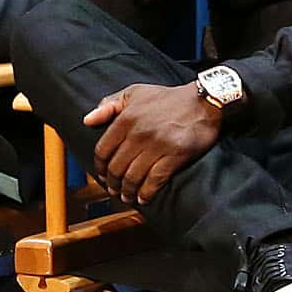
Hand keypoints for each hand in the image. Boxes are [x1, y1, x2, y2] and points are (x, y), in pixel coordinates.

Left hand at [83, 80, 223, 203]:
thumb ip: (108, 105)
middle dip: (112, 183)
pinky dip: (147, 192)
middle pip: (116, 167)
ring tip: (126, 197)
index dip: (99, 166)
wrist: (204, 100)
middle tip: (113, 190)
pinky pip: (155, 179)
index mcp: (126, 119)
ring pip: (133, 176)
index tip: (101, 174)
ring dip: (127, 191)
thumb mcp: (134, 93)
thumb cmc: (168, 98)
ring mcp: (157, 145)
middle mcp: (139, 133)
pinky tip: (143, 198)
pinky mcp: (175, 155)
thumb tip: (87, 120)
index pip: (103, 150)